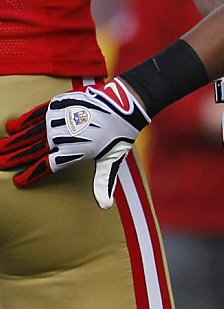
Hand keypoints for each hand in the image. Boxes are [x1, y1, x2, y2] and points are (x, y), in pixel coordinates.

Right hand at [0, 78, 149, 208]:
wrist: (126, 103)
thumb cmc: (119, 133)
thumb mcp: (112, 159)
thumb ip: (104, 181)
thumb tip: (105, 205)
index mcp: (76, 151)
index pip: (48, 166)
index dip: (31, 175)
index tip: (18, 182)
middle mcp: (66, 135)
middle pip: (34, 149)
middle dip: (14, 157)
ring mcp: (63, 117)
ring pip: (33, 132)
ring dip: (15, 140)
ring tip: (0, 148)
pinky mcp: (63, 102)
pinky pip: (39, 112)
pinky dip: (25, 119)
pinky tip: (13, 125)